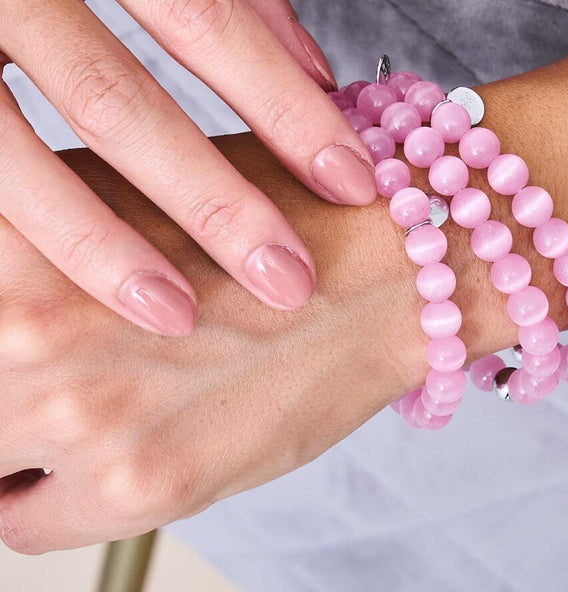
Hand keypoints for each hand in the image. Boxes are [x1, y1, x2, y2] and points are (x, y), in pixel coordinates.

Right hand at [0, 0, 375, 336]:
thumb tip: (314, 73)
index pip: (207, 16)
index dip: (283, 108)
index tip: (351, 181)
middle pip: (119, 97)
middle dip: (212, 201)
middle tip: (286, 279)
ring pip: (18, 151)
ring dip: (104, 245)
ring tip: (178, 315)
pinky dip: (33, 229)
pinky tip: (81, 280)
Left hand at [0, 135, 425, 552]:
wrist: (382, 272)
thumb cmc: (278, 222)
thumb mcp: (135, 189)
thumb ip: (41, 238)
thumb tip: (6, 288)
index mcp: (27, 232)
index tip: (7, 342)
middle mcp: (34, 324)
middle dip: (0, 384)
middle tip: (40, 372)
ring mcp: (82, 411)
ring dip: (10, 444)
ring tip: (69, 410)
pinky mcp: (139, 486)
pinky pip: (22, 525)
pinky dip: (39, 498)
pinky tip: (95, 455)